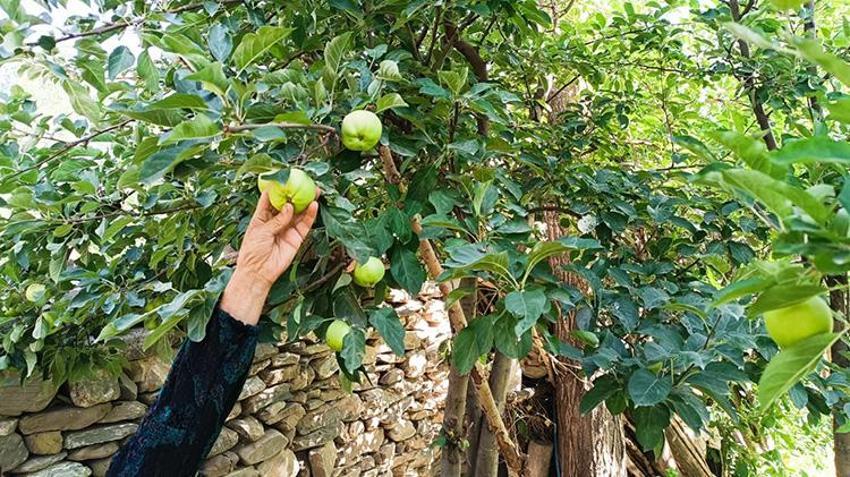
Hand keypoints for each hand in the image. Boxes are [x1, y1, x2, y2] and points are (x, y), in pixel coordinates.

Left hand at [221, 190, 318, 324]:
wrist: (258, 272)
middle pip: (288, 204)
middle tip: (305, 182)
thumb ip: (276, 220)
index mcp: (262, 216)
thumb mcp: (260, 231)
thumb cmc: (252, 251)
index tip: (284, 176)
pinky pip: (305, 225)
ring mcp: (287, 229)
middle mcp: (276, 221)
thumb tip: (289, 207)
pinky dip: (310, 215)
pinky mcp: (296, 238)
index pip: (271, 198)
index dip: (277, 188)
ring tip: (315, 191)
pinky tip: (314, 206)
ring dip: (306, 202)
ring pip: (299, 213)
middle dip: (296, 193)